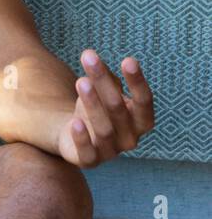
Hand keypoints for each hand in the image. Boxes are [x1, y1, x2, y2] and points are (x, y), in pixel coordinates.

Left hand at [56, 49, 154, 167]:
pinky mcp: (90, 161)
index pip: (145, 101)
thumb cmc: (96, 108)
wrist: (74, 134)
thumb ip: (105, 78)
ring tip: (81, 81)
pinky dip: (82, 138)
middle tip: (90, 58)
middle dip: (104, 82)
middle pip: (118, 108)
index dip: (138, 82)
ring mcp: (111, 152)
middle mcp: (130, 138)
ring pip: (104, 128)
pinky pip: (87, 152)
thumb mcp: (103, 92)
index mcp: (140, 121)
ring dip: (93, 104)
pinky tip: (75, 122)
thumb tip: (91, 57)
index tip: (128, 60)